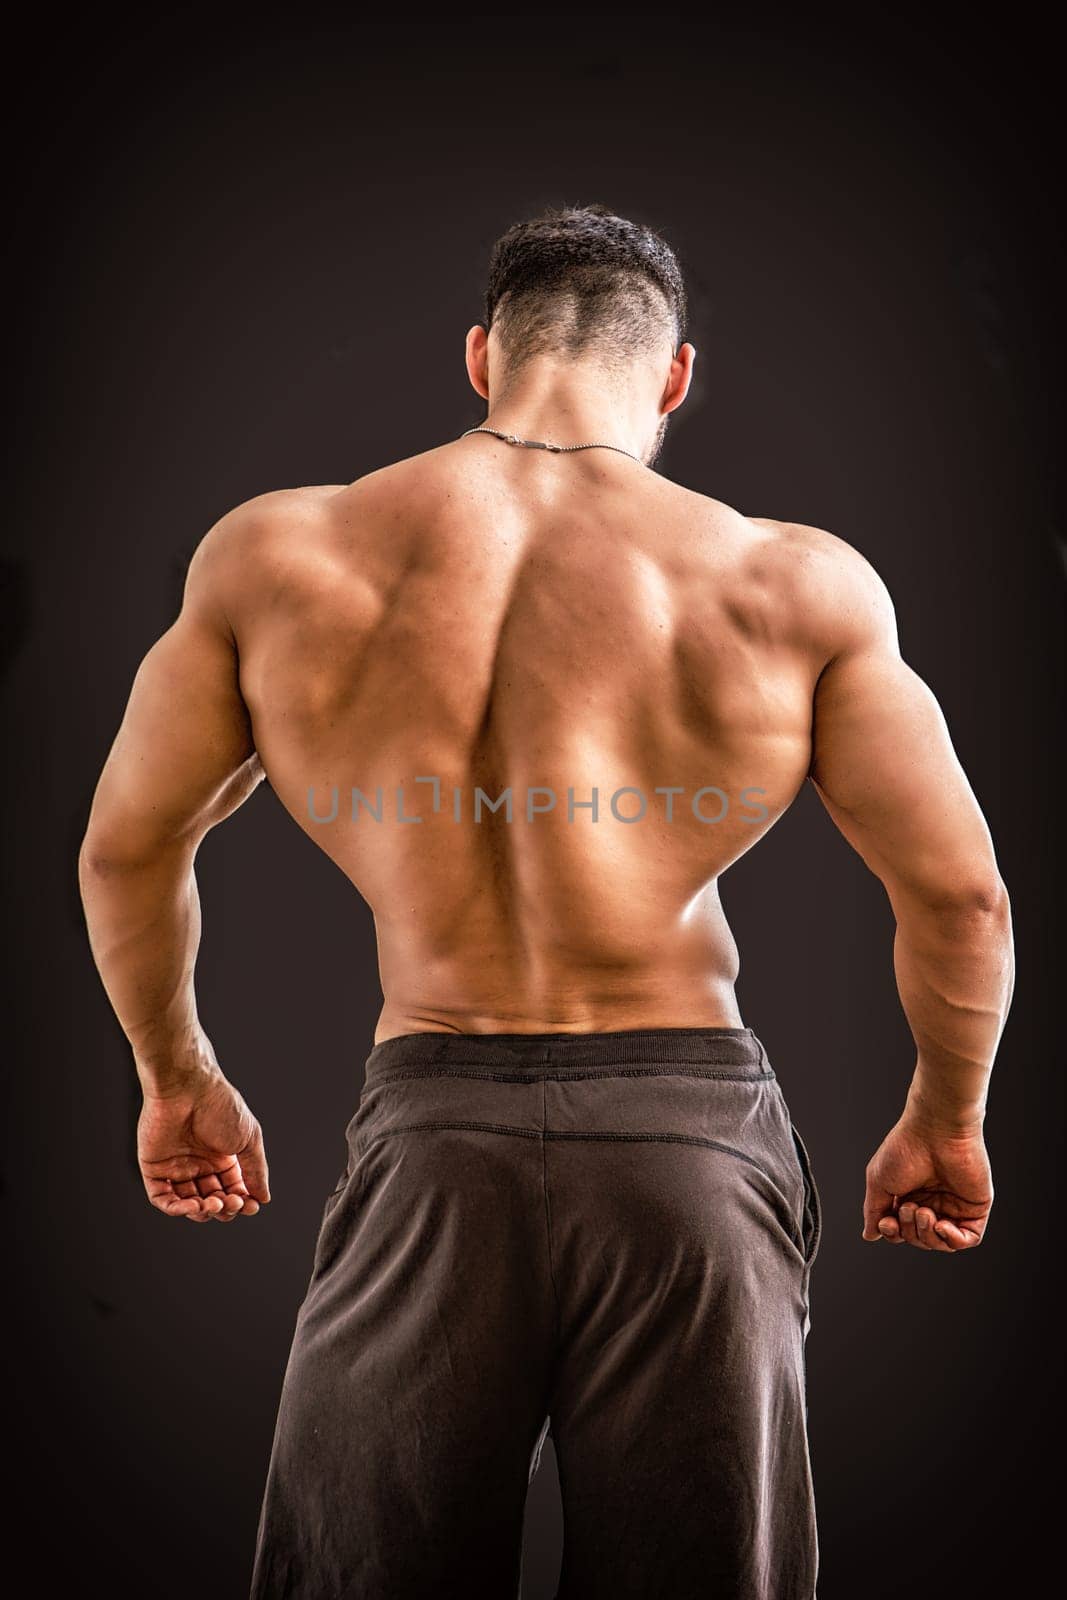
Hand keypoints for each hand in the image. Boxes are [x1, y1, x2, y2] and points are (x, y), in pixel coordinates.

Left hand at [137, 1073, 270, 1222]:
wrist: (189, 1088)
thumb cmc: (221, 1106)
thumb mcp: (249, 1139)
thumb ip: (256, 1170)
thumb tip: (264, 1198)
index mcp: (221, 1157)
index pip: (232, 1190)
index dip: (241, 1203)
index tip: (251, 1205)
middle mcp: (199, 1164)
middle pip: (211, 1200)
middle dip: (224, 1208)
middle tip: (232, 1202)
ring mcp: (176, 1167)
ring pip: (188, 1204)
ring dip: (202, 1211)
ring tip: (214, 1202)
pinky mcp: (154, 1168)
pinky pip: (162, 1198)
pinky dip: (177, 1209)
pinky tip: (193, 1206)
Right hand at [862, 1115, 991, 1251]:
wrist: (935, 1129)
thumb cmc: (905, 1148)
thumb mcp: (879, 1181)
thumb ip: (874, 1210)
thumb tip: (870, 1235)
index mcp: (909, 1194)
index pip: (901, 1229)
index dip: (893, 1233)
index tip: (887, 1222)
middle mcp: (932, 1201)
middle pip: (920, 1238)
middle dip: (910, 1231)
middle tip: (909, 1207)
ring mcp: (954, 1205)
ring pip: (941, 1242)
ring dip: (928, 1236)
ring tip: (924, 1212)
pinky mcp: (975, 1207)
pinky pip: (967, 1239)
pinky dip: (952, 1240)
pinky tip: (942, 1225)